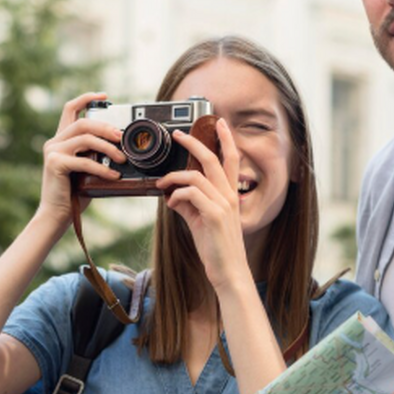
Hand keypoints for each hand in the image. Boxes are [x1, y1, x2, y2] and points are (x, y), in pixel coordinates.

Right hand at [35, 93, 124, 228]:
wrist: (56, 216)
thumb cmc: (74, 194)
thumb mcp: (86, 169)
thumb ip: (95, 155)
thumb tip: (120, 148)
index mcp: (61, 140)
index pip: (70, 109)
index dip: (86, 98)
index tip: (105, 96)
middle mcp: (54, 142)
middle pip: (83, 123)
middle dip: (106, 127)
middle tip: (122, 137)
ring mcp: (53, 152)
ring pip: (85, 138)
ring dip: (108, 147)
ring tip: (122, 158)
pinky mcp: (55, 164)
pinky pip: (84, 161)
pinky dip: (102, 168)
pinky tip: (114, 175)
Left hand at [157, 119, 249, 290]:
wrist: (228, 271)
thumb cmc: (216, 247)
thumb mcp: (201, 221)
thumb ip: (190, 205)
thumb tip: (173, 195)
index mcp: (230, 194)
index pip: (231, 159)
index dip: (226, 139)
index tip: (219, 122)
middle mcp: (229, 195)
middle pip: (212, 159)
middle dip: (193, 143)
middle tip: (177, 135)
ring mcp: (223, 204)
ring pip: (195, 176)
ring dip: (173, 177)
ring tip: (162, 184)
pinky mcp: (214, 215)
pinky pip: (190, 194)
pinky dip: (176, 195)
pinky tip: (171, 204)